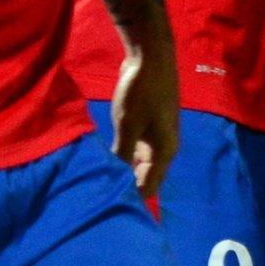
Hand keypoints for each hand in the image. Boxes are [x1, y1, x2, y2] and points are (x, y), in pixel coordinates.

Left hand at [110, 48, 177, 197]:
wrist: (151, 57)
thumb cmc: (141, 93)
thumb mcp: (127, 126)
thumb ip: (121, 155)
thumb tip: (112, 181)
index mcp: (164, 152)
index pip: (149, 187)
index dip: (131, 199)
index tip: (109, 208)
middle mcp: (164, 148)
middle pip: (145, 177)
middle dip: (126, 186)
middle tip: (99, 196)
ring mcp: (156, 136)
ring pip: (139, 163)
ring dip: (123, 171)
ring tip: (100, 181)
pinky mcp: (148, 125)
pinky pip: (136, 149)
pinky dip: (123, 156)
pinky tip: (106, 159)